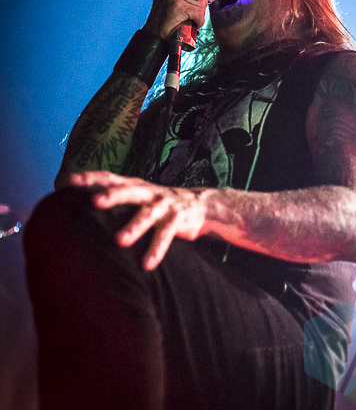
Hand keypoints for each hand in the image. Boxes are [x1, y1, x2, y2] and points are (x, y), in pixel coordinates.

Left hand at [69, 171, 207, 269]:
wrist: (199, 204)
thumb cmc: (158, 202)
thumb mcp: (139, 194)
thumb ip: (117, 195)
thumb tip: (81, 203)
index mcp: (136, 185)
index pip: (111, 178)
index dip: (92, 178)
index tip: (70, 182)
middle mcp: (149, 192)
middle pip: (129, 191)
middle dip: (112, 195)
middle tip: (94, 202)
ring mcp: (164, 205)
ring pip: (147, 215)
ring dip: (134, 227)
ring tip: (119, 241)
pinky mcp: (177, 220)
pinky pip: (165, 235)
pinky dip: (156, 250)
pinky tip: (146, 264)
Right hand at [144, 0, 211, 39]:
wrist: (155, 33)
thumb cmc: (165, 15)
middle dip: (201, 2)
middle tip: (194, 11)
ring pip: (201, 1)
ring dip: (200, 12)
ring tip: (191, 18)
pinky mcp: (178, 5)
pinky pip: (199, 12)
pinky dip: (199, 20)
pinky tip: (192, 23)